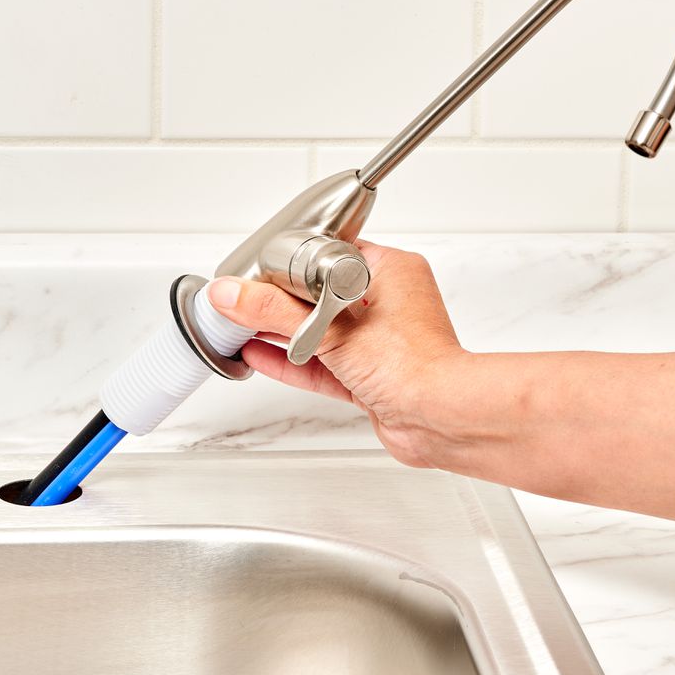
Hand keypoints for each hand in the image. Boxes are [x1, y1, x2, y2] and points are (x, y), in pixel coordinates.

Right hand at [206, 241, 467, 466]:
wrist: (442, 420)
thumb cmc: (413, 365)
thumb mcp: (331, 330)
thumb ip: (274, 311)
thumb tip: (232, 294)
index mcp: (390, 271)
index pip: (330, 254)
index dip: (292, 261)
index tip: (258, 267)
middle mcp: (387, 303)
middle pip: (319, 294)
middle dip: (281, 300)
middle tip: (244, 296)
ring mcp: (379, 342)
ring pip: (319, 331)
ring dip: (282, 333)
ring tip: (242, 325)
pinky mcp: (370, 377)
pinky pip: (323, 363)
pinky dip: (292, 361)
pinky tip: (259, 355)